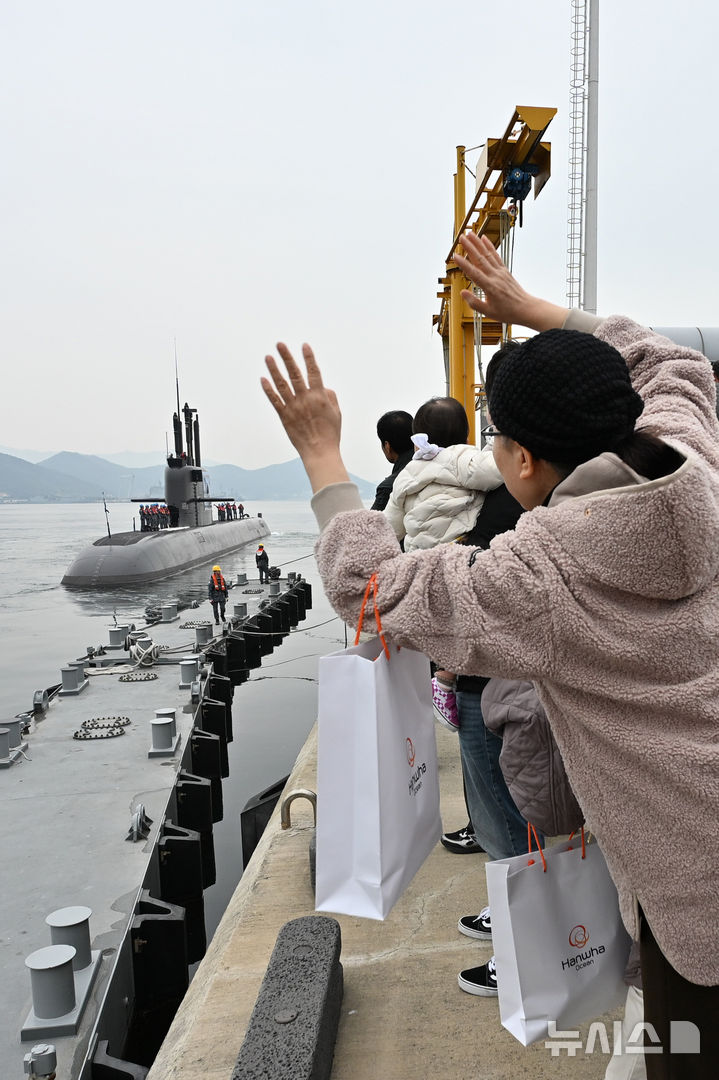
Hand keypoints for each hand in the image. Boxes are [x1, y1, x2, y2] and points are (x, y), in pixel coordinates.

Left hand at [262, 342, 349, 491]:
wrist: (320, 451)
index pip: (314, 372)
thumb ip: (330, 396)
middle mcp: (305, 399)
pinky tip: (263, 379)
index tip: (304, 345)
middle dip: (287, 357)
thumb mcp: (337, 412)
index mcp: (319, 397)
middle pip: (294, 374)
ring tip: (268, 357)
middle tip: (280, 344)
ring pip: (281, 384)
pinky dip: (268, 389)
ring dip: (274, 369)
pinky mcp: (284, 416)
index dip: (309, 358)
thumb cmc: (331, 433)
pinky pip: (274, 400)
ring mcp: (293, 407)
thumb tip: (323, 386)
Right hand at [454, 232, 567, 330]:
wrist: (525, 308)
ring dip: (478, 243)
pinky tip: (484, 239)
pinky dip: (489, 246)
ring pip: (487, 254)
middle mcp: (495, 276)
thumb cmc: (508, 312)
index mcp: (490, 287)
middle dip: (470, 247)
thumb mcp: (489, 312)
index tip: (455, 256)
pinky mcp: (504, 270)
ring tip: (470, 234)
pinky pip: (495, 256)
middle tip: (461, 238)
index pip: (474, 273)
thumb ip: (474, 302)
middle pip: (480, 259)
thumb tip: (463, 292)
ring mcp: (501, 272)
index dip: (463, 264)